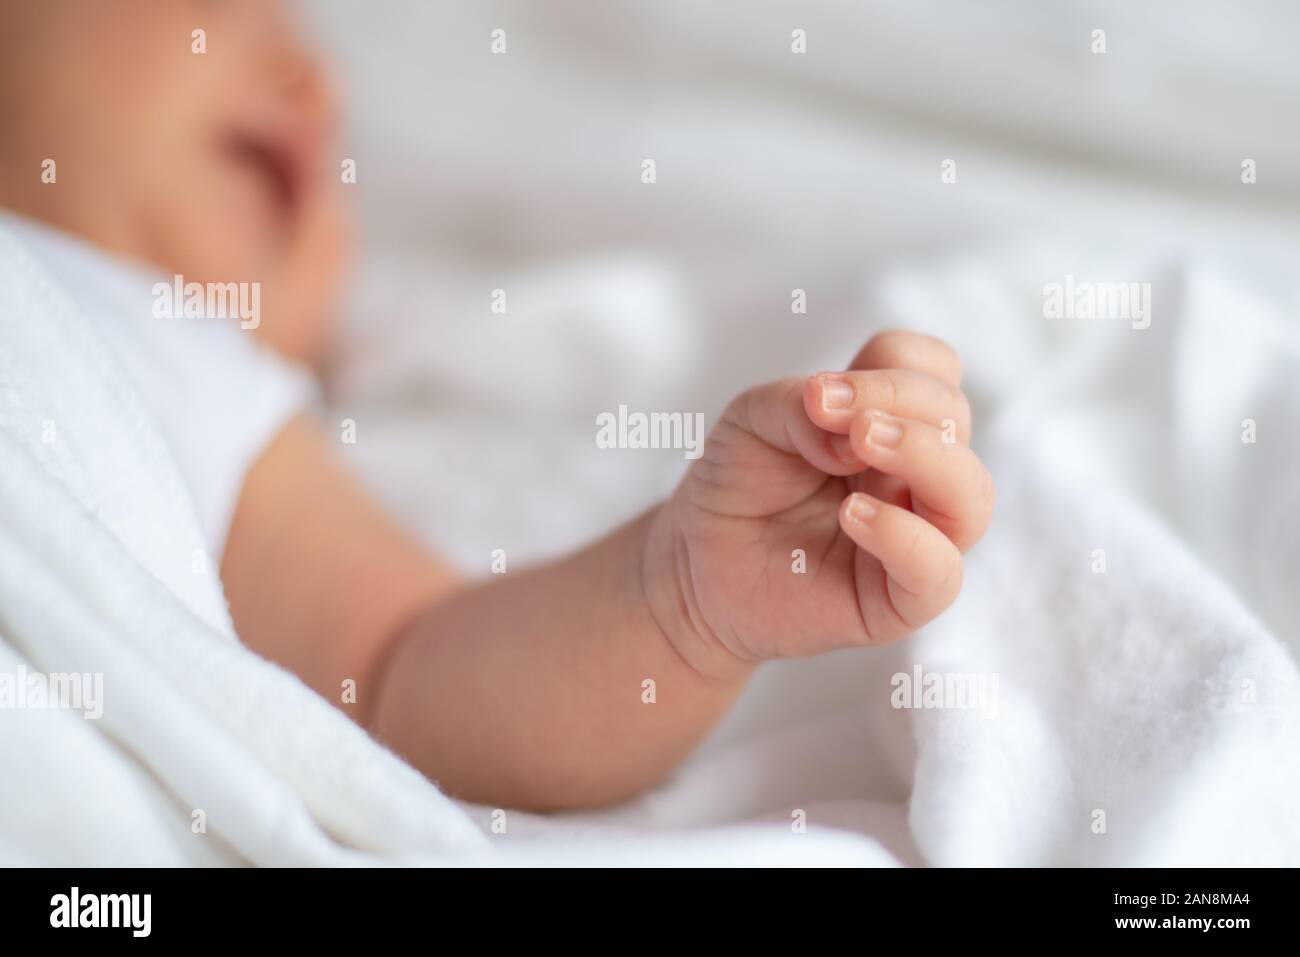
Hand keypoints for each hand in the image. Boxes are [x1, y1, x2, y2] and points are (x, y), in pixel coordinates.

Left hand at [645, 331, 994, 677]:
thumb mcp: (752, 420)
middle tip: (829, 408)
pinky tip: (852, 515)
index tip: (822, 392)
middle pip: (955, 418)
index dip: (892, 368)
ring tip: (860, 443)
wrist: (695, 564)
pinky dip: (905, 536)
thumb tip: (856, 431)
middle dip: (901, 399)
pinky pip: (939, 572)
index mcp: (890, 421)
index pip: (933, 371)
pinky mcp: (899, 600)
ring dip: (923, 455)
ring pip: (971, 496)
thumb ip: (800, 405)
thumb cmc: (735, 487)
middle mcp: (914, 475)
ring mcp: (915, 537)